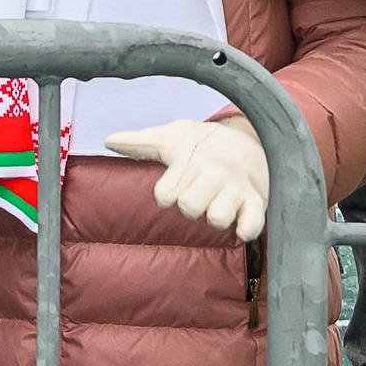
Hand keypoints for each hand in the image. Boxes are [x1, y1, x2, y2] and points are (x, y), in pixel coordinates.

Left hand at [104, 115, 271, 241]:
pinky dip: (246, 229)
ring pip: (219, 217)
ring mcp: (237, 189)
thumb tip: (107, 140)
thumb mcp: (173, 138)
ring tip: (218, 207)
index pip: (166, 193)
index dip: (165, 194)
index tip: (171, 188)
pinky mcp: (257, 200)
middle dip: (188, 207)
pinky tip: (240, 227)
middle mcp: (215, 174)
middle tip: (197, 196)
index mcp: (192, 161)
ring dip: (215, 218)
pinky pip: (253, 223)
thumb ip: (141, 143)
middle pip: (189, 207)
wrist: (253, 136)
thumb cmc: (204, 143)